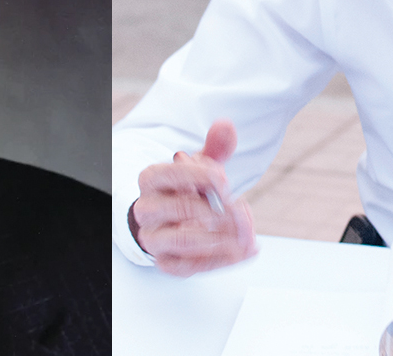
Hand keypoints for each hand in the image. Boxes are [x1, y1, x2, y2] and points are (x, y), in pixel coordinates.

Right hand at [130, 120, 257, 275]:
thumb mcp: (201, 167)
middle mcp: (147, 209)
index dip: (202, 176)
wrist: (172, 221)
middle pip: (180, 208)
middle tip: (242, 209)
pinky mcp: (165, 262)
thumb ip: (215, 147)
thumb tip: (225, 126)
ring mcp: (154, 238)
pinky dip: (219, 260)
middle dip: (218, 209)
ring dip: (221, 237)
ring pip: (183, 240)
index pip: (170, 174)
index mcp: (151, 179)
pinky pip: (188, 267)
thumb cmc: (188, 190)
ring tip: (245, 233)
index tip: (226, 181)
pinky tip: (241, 250)